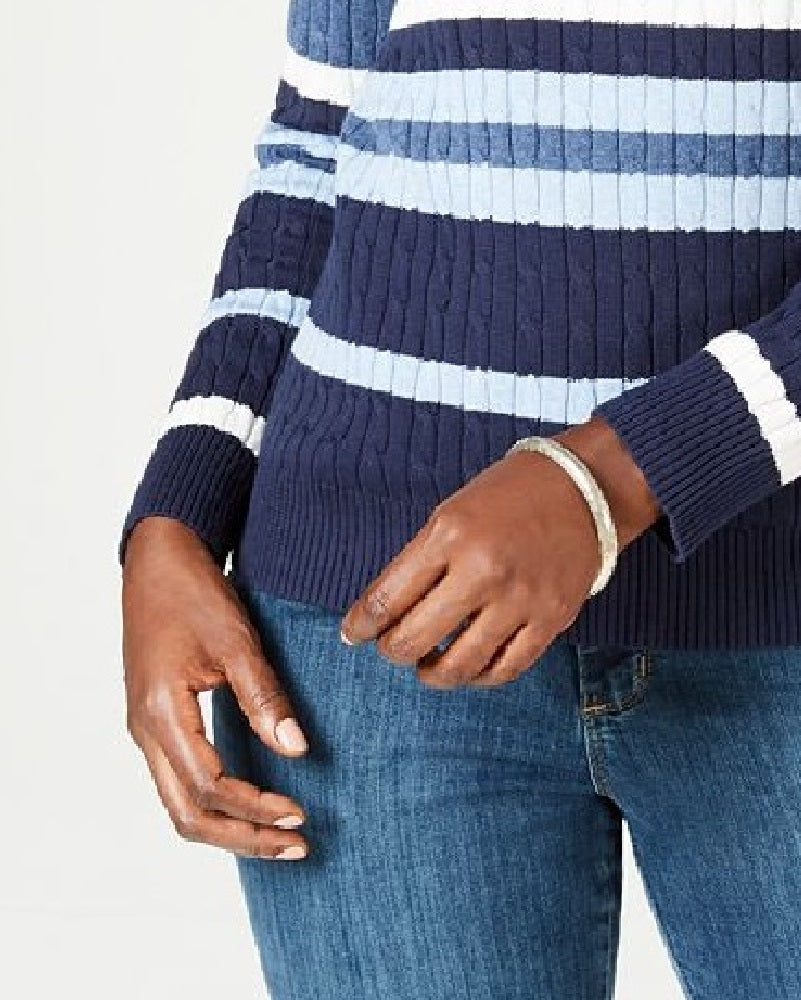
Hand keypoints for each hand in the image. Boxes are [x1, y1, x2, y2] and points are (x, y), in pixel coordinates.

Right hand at [121, 516, 309, 859]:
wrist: (157, 559)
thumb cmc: (193, 592)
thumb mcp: (235, 640)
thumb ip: (263, 696)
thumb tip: (296, 750)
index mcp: (161, 713)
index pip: (210, 787)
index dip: (256, 808)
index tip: (300, 813)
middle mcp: (145, 730)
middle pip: (187, 814)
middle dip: (242, 837)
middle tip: (295, 844)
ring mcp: (146, 728)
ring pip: (179, 804)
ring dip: (228, 826)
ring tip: (277, 835)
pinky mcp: (155, 721)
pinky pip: (178, 782)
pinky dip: (213, 804)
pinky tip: (249, 802)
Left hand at [339, 416, 659, 688]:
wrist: (585, 488)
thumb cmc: (509, 495)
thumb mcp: (452, 512)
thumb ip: (419, 561)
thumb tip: (382, 611)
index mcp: (449, 535)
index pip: (385, 599)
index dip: (359, 626)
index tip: (352, 634)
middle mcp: (482, 570)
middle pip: (413, 639)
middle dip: (391, 650)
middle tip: (389, 647)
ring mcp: (519, 600)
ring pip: (458, 666)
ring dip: (431, 674)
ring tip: (425, 666)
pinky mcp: (551, 620)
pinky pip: (505, 669)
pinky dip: (478, 676)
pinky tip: (467, 668)